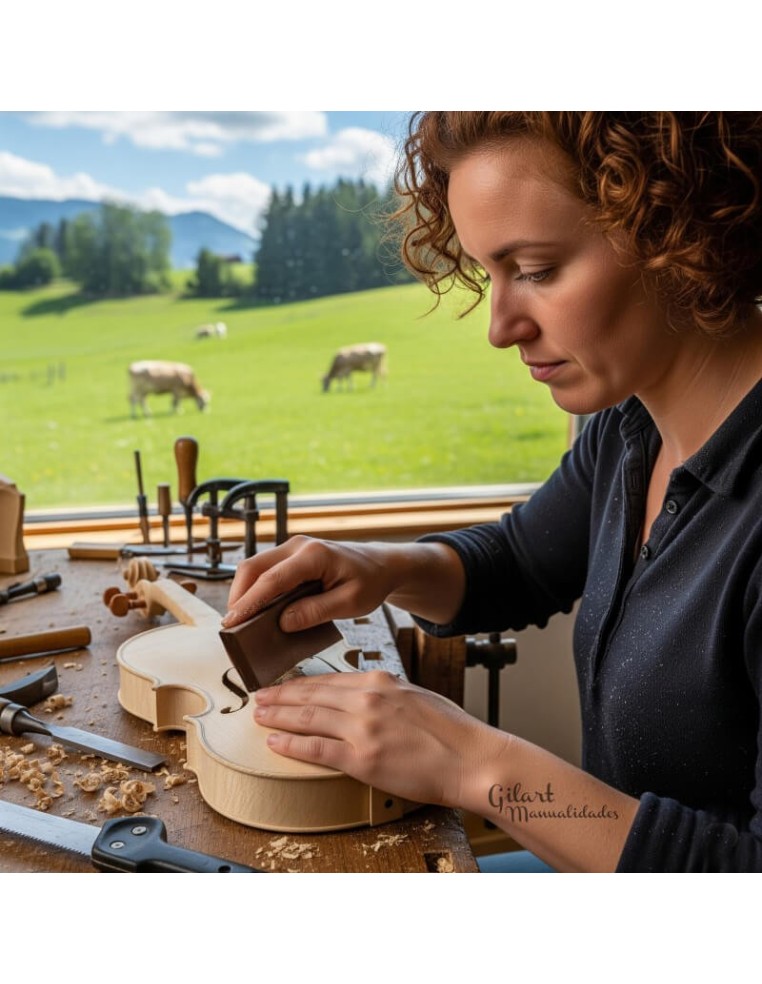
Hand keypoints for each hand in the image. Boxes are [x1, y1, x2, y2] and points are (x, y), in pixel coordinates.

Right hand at [223, 535, 397, 629]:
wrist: (381, 565)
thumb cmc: (370, 582)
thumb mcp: (351, 603)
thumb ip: (316, 612)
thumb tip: (283, 622)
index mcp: (314, 555)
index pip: (272, 579)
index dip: (249, 602)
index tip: (233, 623)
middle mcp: (298, 546)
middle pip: (254, 567)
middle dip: (238, 596)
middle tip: (231, 626)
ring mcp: (293, 548)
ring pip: (255, 567)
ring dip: (244, 592)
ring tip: (240, 621)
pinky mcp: (291, 556)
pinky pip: (265, 570)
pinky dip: (255, 589)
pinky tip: (255, 610)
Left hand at [253, 670, 511, 807]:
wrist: (471, 758)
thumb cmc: (452, 732)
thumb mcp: (415, 696)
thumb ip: (386, 695)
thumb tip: (364, 697)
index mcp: (381, 681)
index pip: (330, 680)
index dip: (301, 684)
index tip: (284, 686)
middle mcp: (367, 699)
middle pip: (312, 695)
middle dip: (281, 697)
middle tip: (259, 698)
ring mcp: (363, 728)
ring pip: (308, 718)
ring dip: (279, 717)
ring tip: (259, 716)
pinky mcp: (362, 758)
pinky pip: (316, 749)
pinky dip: (291, 745)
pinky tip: (275, 743)